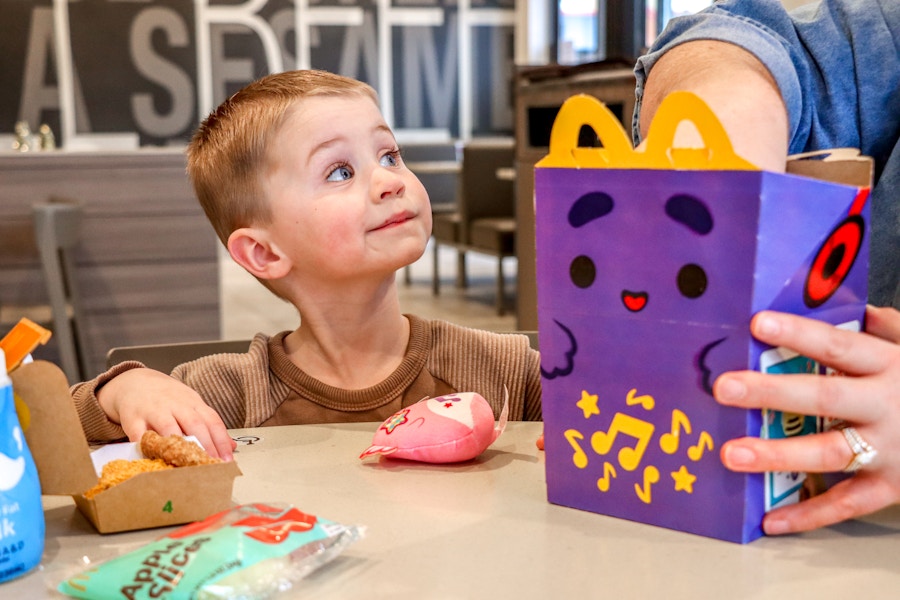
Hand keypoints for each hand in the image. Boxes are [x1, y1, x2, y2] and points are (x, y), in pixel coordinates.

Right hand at [97, 368, 236, 460]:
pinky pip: (139, 434)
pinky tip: (154, 460)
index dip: (221, 441)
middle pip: (194, 423)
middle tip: (210, 465)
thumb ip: (209, 425)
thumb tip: (231, 446)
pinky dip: (147, 447)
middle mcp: (176, 405)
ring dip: (178, 447)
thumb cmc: (167, 398)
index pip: (212, 421)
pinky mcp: (133, 418)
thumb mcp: (191, 405)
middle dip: (205, 445)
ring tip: (187, 465)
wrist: (135, 382)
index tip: (227, 460)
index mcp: (193, 403)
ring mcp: (154, 410)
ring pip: (168, 428)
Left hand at [713, 306, 899, 534]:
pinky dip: (809, 515)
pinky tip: (770, 520)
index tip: (758, 324)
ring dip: (777, 455)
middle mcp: (887, 406)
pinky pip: (847, 504)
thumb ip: (888, 327)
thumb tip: (855, 305)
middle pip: (824, 397)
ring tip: (732, 453)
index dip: (799, 333)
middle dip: (772, 392)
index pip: (838, 344)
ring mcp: (890, 449)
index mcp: (889, 365)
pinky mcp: (893, 487)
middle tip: (725, 388)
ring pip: (828, 452)